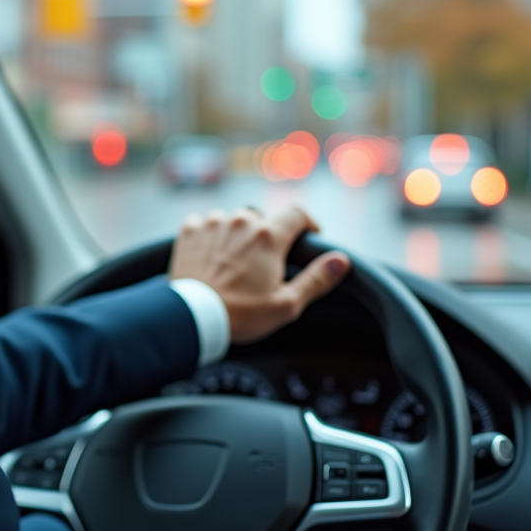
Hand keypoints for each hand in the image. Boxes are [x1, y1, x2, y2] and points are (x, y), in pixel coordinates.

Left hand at [168, 206, 350, 344]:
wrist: (192, 316)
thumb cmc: (241, 314)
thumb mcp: (287, 304)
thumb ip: (317, 279)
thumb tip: (341, 261)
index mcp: (268, 236)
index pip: (298, 213)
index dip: (306, 224)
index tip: (305, 238)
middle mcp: (241, 221)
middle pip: (263, 220)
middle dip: (266, 237)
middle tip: (262, 265)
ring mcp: (213, 222)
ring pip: (233, 221)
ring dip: (236, 235)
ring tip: (232, 264)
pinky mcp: (190, 229)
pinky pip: (205, 223)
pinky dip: (210, 236)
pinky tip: (210, 258)